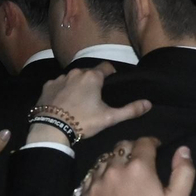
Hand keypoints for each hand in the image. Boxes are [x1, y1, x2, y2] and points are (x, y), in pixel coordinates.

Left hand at [26, 64, 149, 145]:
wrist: (51, 129)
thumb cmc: (83, 121)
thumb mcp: (109, 118)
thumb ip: (130, 110)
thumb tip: (149, 103)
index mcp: (92, 77)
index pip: (106, 67)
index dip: (111, 73)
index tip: (112, 83)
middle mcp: (76, 72)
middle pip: (89, 72)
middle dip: (93, 81)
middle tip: (96, 97)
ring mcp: (59, 78)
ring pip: (73, 78)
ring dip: (77, 85)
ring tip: (79, 101)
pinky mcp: (47, 86)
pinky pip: (58, 84)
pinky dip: (62, 90)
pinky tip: (63, 103)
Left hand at [80, 138, 194, 195]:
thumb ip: (183, 172)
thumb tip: (183, 150)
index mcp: (139, 167)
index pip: (143, 142)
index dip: (152, 143)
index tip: (156, 149)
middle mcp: (115, 169)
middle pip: (121, 146)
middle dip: (132, 149)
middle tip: (140, 160)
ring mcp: (97, 182)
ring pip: (105, 160)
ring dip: (115, 161)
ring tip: (123, 172)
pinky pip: (91, 176)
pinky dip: (101, 174)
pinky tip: (108, 184)